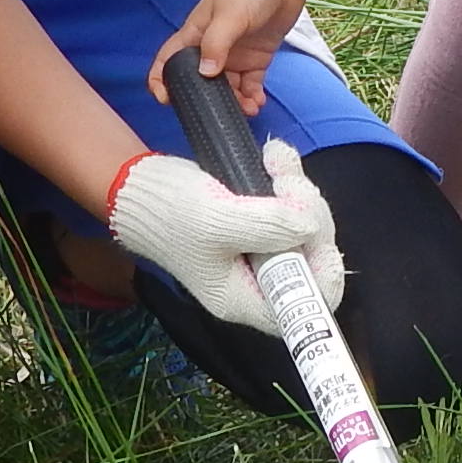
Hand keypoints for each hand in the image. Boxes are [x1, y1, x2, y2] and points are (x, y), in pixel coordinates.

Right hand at [106, 142, 342, 333]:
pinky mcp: (260, 225)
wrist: (139, 188)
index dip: (322, 271)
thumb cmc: (169, 214)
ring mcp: (261, 251)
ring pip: (306, 226)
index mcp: (245, 298)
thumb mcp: (217, 221)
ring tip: (275, 160)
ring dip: (299, 189)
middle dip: (308, 214)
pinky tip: (275, 157)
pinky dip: (289, 178)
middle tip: (286, 181)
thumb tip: (311, 227)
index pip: (305, 306)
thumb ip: (267, 227)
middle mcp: (258, 280)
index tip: (314, 231)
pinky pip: (292, 206)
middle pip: (312, 256)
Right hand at [152, 0, 311, 117]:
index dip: (161, 79)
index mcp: (195, 33)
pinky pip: (250, 83)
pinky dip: (252, 95)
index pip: (169, 59)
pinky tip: (258, 102)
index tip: (165, 99)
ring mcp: (235, 53)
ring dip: (235, 101)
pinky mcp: (256, 57)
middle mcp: (212, 46)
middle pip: (200, 81)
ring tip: (248, 108)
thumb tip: (205, 74)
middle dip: (207, 99)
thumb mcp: (229, 14)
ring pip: (228, 87)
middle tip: (219, 112)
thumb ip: (216, 44)